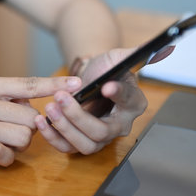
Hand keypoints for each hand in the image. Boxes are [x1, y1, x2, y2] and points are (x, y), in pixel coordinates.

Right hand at [0, 76, 81, 166]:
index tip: (78, 83)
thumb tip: (34, 104)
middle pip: (30, 117)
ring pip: (22, 136)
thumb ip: (5, 97)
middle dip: (28, 129)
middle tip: (8, 131)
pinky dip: (4, 159)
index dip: (54, 84)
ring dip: (16, 145)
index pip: (27, 83)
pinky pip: (6, 155)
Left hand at [34, 48, 157, 154]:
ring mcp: (100, 137)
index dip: (119, 94)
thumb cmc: (104, 69)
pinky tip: (40, 122)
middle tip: (61, 97)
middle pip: (102, 131)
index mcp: (134, 103)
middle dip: (79, 116)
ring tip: (49, 109)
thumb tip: (154, 47)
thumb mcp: (116, 57)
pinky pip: (68, 148)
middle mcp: (119, 124)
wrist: (88, 78)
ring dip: (65, 129)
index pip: (129, 101)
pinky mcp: (81, 142)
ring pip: (86, 144)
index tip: (106, 85)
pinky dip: (53, 138)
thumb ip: (133, 52)